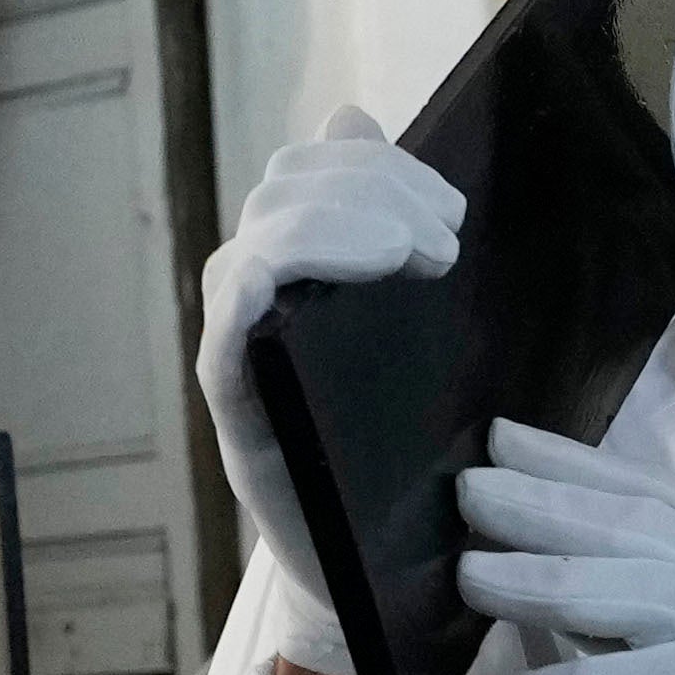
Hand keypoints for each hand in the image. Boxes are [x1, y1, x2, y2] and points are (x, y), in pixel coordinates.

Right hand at [192, 119, 471, 607]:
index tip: (450, 209)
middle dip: (374, 192)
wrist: (376, 561)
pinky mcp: (236, 408)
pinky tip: (303, 280)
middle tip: (446, 242)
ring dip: (340, 228)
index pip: (305, 169)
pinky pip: (224, 329)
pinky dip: (254, 289)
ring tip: (418, 258)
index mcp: (292, 265)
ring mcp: (238, 351)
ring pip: (255, 244)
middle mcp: (251, 297)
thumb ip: (380, 220)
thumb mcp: (402, 315)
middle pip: (282, 193)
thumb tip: (351, 113)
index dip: (373, 163)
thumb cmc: (389, 439)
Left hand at [452, 424, 674, 674]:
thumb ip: (646, 610)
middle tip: (467, 490)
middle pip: (629, 524)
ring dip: (539, 581)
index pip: (650, 489)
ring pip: (626, 588)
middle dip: (542, 504)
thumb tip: (547, 579)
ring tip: (469, 576)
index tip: (503, 441)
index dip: (573, 462)